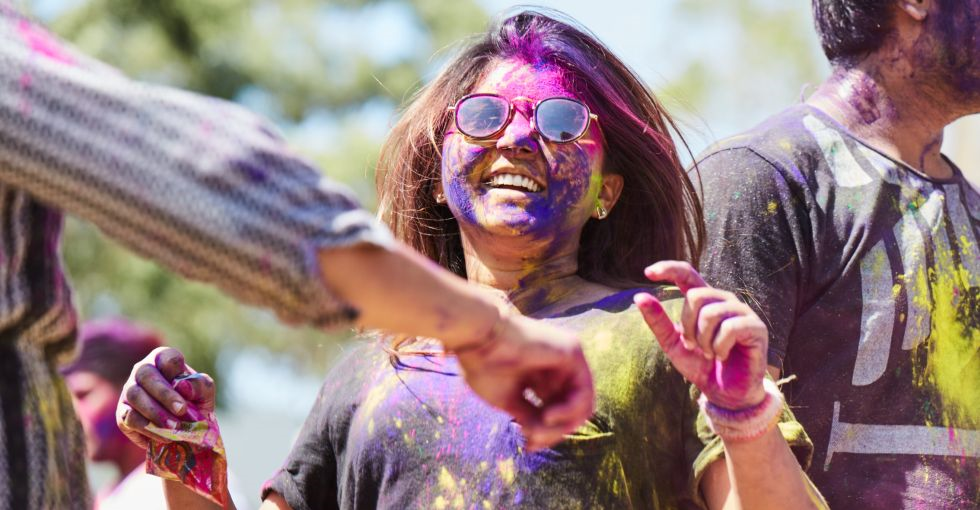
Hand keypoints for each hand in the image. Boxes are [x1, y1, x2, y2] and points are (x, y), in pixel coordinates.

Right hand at [117, 347, 217, 448]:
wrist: (185, 430)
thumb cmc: (195, 403)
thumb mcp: (205, 392)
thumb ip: (199, 385)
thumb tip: (182, 386)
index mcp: (163, 359)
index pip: (165, 357)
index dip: (176, 371)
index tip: (187, 390)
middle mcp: (142, 370)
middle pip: (146, 374)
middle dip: (165, 394)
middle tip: (182, 410)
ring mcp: (129, 391)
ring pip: (135, 395)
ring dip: (156, 412)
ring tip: (174, 426)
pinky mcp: (122, 413)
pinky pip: (129, 418)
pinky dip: (148, 428)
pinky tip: (165, 436)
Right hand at [454, 313, 594, 450]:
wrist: (477, 338)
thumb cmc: (485, 366)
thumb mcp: (509, 401)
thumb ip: (529, 418)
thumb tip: (538, 441)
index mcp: (542, 376)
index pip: (556, 411)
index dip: (546, 433)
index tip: (528, 446)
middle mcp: (559, 367)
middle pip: (571, 412)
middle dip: (554, 432)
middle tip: (533, 442)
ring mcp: (568, 358)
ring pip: (582, 406)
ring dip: (561, 426)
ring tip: (539, 429)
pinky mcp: (572, 352)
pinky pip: (584, 393)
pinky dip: (569, 411)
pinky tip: (549, 415)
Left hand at [634, 261, 767, 409]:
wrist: (725, 393)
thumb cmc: (701, 366)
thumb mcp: (673, 344)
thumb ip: (658, 322)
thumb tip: (638, 298)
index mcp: (704, 301)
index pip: (687, 273)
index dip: (669, 268)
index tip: (648, 272)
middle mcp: (723, 300)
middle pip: (695, 296)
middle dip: (688, 326)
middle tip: (695, 346)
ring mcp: (742, 311)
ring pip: (711, 313)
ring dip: (704, 341)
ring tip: (710, 353)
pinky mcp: (756, 327)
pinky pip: (730, 328)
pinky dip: (719, 347)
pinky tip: (723, 356)